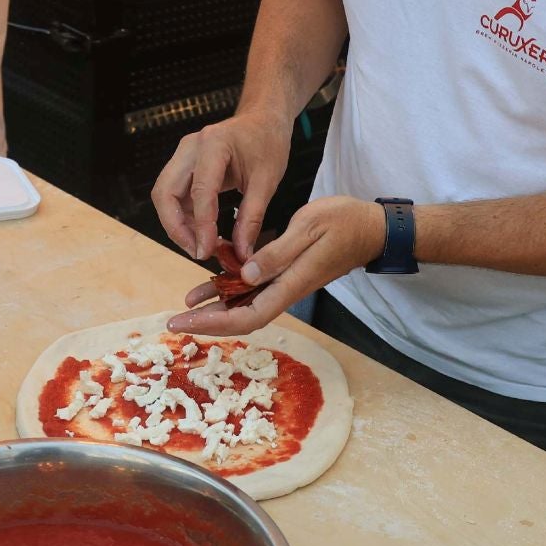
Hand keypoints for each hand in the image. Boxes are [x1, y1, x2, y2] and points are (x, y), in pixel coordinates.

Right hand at [151, 110, 292, 260]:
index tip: (207, 252)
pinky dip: (184, 218)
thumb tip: (241, 253)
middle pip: (165, 192)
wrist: (263, 120)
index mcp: (213, 144)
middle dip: (176, 228)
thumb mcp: (267, 180)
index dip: (201, 225)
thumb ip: (252, 217)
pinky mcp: (183, 166)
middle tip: (198, 252)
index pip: (200, 190)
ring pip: (164, 196)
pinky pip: (174, 196)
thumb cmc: (267, 142)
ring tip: (202, 246)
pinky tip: (202, 233)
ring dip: (177, 225)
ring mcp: (183, 156)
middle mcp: (190, 148)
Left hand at [167, 196, 382, 336]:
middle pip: (242, 317)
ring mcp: (286, 282)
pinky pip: (254, 287)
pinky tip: (214, 280)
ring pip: (246, 303)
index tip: (187, 321)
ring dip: (216, 305)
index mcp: (291, 283)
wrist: (370, 227)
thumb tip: (245, 276)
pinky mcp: (286, 272)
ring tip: (186, 303)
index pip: (248, 315)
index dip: (215, 323)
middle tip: (174, 319)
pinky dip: (232, 287)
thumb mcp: (309, 228)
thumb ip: (277, 253)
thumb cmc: (344, 223)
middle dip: (208, 321)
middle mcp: (286, 289)